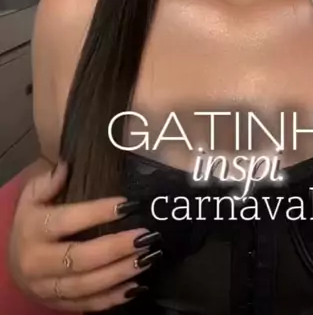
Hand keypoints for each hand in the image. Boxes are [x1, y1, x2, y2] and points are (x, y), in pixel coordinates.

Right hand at [8, 161, 160, 309]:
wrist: (13, 261)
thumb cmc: (31, 221)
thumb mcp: (32, 196)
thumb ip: (49, 181)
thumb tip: (66, 166)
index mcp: (33, 230)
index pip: (68, 220)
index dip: (98, 212)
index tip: (128, 205)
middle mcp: (37, 262)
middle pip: (80, 258)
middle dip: (115, 248)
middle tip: (144, 236)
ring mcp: (47, 287)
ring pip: (86, 285)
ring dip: (119, 274)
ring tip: (146, 259)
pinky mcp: (57, 305)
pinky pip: (87, 305)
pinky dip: (112, 299)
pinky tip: (136, 286)